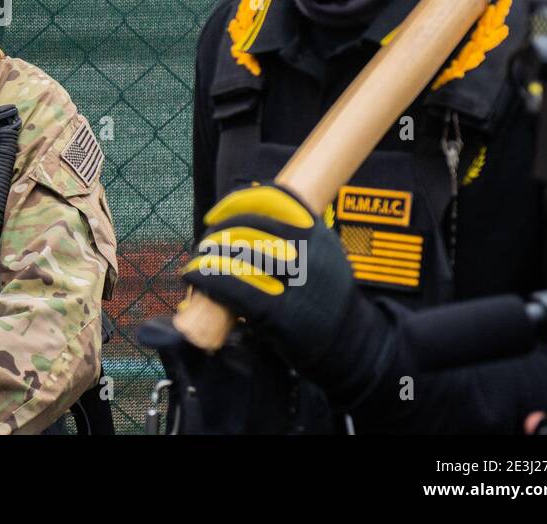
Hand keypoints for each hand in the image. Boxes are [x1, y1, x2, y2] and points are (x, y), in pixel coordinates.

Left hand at [181, 184, 357, 372]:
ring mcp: (296, 282)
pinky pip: (232, 286)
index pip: (273, 198)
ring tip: (196, 262)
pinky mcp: (280, 311)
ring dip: (206, 255)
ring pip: (236, 254)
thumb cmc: (327, 300)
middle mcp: (309, 252)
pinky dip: (205, 277)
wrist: (353, 346)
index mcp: (318, 233)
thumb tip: (243, 215)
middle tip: (203, 246)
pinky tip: (193, 277)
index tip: (215, 215)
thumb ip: (296, 235)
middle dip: (216, 234)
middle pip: (247, 227)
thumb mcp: (324, 256)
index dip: (236, 201)